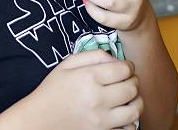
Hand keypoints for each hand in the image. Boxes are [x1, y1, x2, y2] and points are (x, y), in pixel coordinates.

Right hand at [22, 50, 142, 129]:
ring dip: (137, 101)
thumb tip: (115, 59)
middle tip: (129, 80)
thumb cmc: (52, 90)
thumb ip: (92, 55)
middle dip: (134, 81)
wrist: (40, 119)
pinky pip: (128, 129)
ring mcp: (101, 120)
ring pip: (135, 110)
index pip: (123, 69)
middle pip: (132, 88)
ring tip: (130, 97)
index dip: (129, 66)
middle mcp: (97, 99)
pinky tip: (122, 114)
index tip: (126, 67)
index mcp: (88, 78)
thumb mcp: (66, 65)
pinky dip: (130, 121)